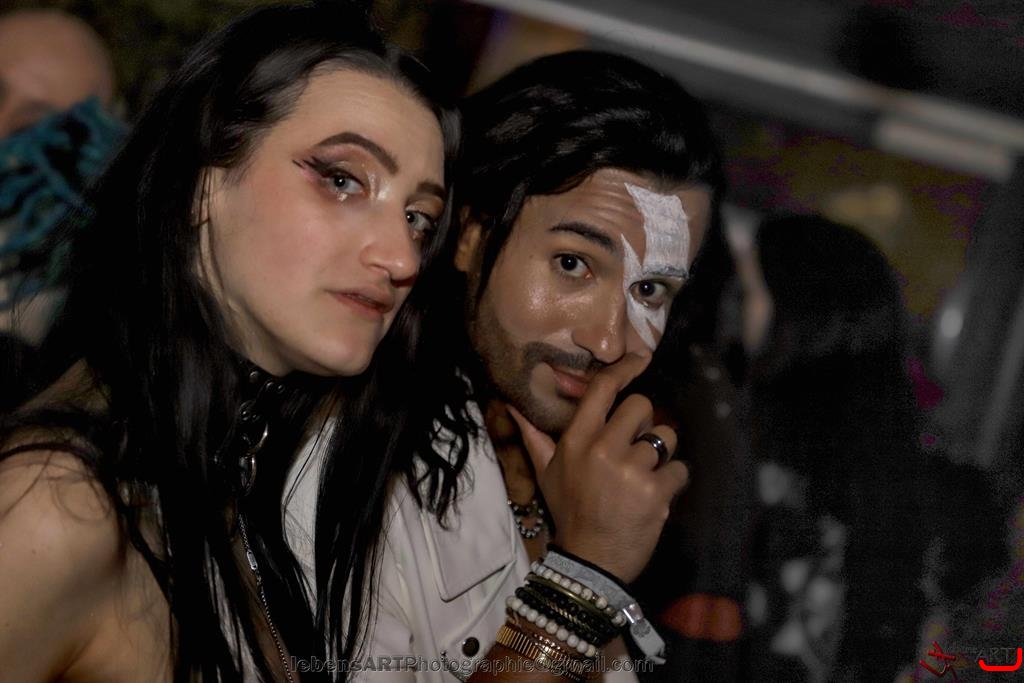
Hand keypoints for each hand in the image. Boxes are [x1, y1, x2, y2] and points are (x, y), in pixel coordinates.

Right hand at [507, 353, 688, 582]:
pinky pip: (679, 469)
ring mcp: (631, 470)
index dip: (624, 370)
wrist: (590, 562)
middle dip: (643, 424)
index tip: (640, 359)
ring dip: (661, 453)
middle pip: (642, 406)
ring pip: (665, 436)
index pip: (603, 390)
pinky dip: (672, 482)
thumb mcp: (546, 473)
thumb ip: (535, 436)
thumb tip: (513, 404)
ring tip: (646, 474)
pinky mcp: (657, 492)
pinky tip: (655, 496)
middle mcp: (603, 449)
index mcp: (577, 440)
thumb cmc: (569, 511)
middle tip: (634, 448)